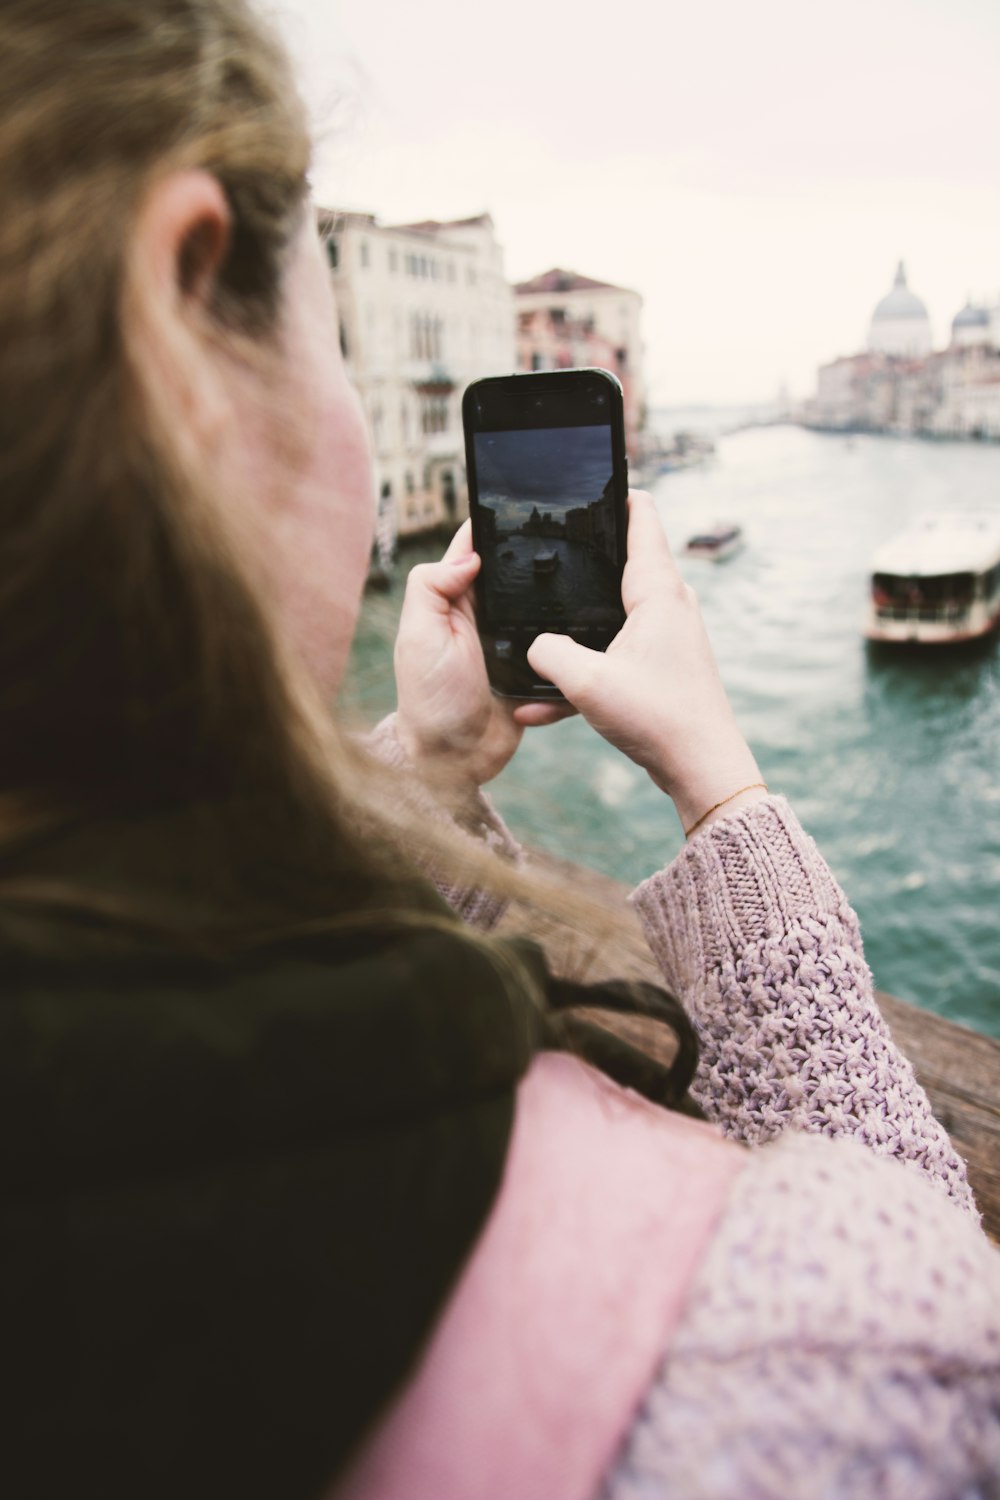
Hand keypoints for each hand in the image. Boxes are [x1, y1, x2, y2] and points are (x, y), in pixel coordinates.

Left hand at [394, 521, 570, 791]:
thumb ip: (431, 587)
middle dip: (541, 553)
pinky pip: (562, 644)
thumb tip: (467, 555)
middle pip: (519, 572)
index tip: (521, 499)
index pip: (476, 549)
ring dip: (565, 595)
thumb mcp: (418, 636)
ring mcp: (516, 642)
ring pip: (547, 605)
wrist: (456, 760)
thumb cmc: (429, 699)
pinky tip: (596, 619)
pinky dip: (572, 636)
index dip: (494, 524)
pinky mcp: (539, 669)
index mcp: (456, 602)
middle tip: (574, 530)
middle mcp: (487, 617)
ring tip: (595, 568)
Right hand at [524, 491, 764, 833]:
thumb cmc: (658, 719)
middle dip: (580, 563)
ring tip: (531, 646)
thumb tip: (533, 646)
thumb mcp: (586, 681)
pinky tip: (543, 707)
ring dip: (575, 631)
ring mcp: (668, 635)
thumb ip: (549, 652)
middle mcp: (669, 604)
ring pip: (611, 615)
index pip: (641, 515)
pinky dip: (585, 671)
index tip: (583, 482)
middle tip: (539, 560)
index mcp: (658, 590)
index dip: (612, 493)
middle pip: (621, 562)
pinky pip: (614, 655)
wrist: (702, 770)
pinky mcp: (663, 666)